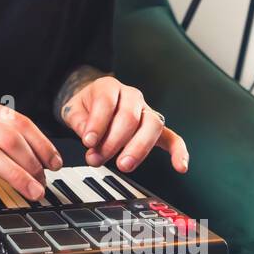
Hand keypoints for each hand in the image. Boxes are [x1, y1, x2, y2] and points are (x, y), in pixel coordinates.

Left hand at [60, 76, 188, 173]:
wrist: (92, 103)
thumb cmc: (86, 107)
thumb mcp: (73, 111)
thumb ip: (79, 123)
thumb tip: (89, 140)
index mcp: (109, 87)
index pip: (107, 102)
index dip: (97, 123)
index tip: (88, 142)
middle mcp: (131, 96)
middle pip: (130, 116)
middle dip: (113, 141)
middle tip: (98, 158)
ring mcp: (146, 111)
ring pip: (152, 125)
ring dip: (139, 148)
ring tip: (124, 165)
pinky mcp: (156, 128)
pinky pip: (173, 138)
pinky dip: (178, 152)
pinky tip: (179, 166)